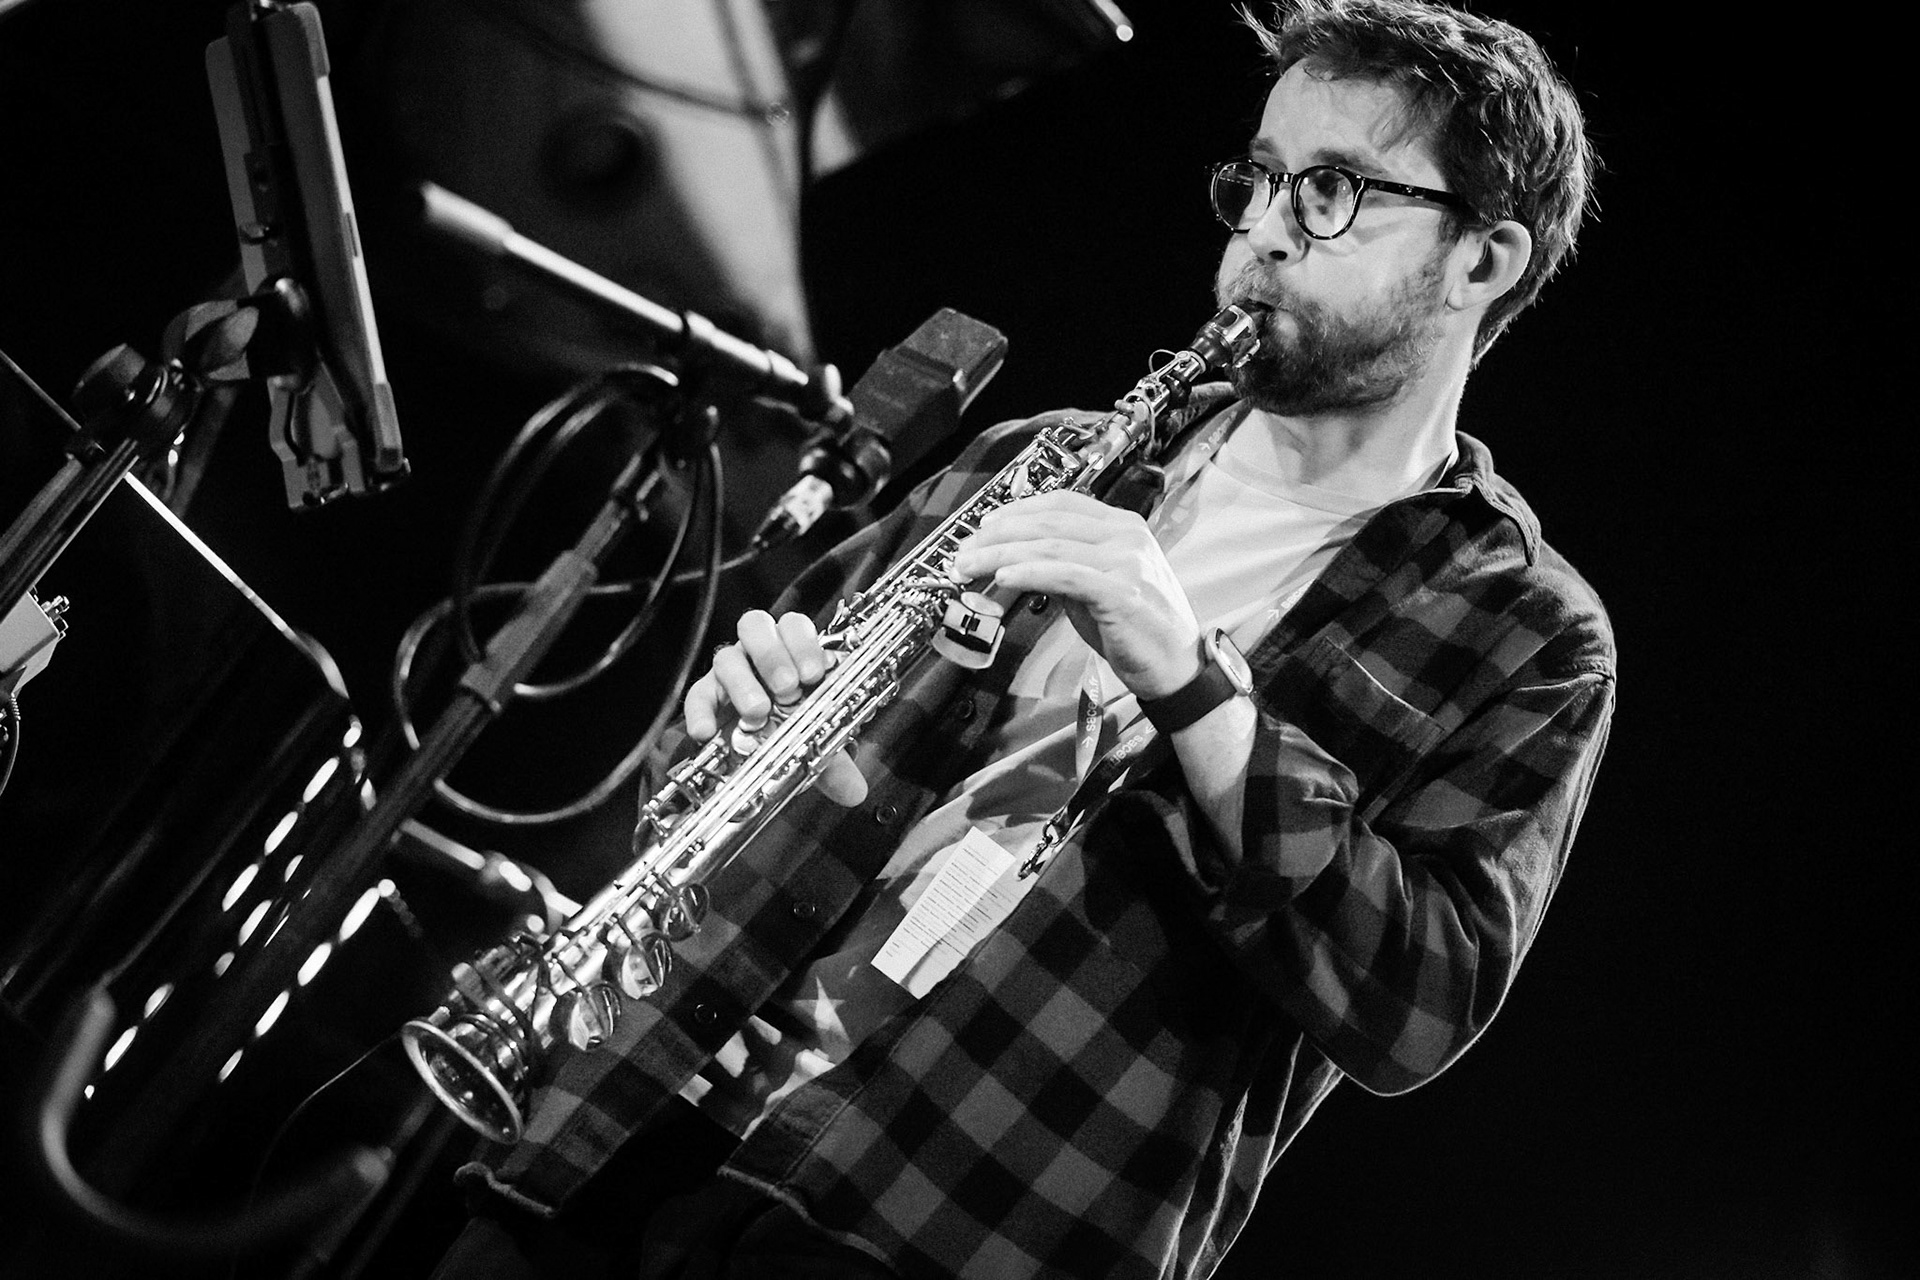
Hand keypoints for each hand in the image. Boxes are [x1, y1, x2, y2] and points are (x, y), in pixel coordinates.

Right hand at [683, 609, 867, 805]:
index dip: (804, 643)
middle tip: (788, 689)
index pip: (793, 625)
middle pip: (756, 627)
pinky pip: (696, 696)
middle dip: (773, 655)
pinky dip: (700, 712)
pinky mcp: (704, 695)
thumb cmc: (789, 729)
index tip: (814, 673)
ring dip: (743, 683)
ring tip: (758, 711)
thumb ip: (835, 761)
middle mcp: (756, 655)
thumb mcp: (814, 740)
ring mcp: (729, 672)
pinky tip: (708, 731)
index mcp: (789, 652)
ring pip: (727, 658)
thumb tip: (854, 792)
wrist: (754, 748)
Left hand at [950, 491, 1203, 697]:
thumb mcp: (1098, 587)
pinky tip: (1002, 577)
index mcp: (1123, 526)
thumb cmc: (1138, 629)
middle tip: (963, 550)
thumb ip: (1065, 567)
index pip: (1061, 503)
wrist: (1178, 667)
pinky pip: (1063, 575)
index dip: (1016, 511)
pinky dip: (1027, 573)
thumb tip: (1015, 560)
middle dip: (997, 534)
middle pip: (1047, 522)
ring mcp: (1126, 561)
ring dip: (1000, 555)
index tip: (983, 526)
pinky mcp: (1120, 592)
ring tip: (970, 566)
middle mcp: (1126, 536)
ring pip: (1048, 547)